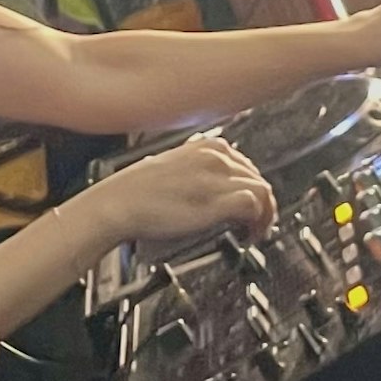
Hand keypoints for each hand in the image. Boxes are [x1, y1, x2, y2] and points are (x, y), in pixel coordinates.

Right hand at [96, 137, 275, 249]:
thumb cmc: (137, 193)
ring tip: (252, 232)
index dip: (251, 190)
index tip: (249, 207)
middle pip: (257, 179)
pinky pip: (253, 205)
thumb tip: (212, 187)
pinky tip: (248, 234)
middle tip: (253, 225)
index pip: (247, 166)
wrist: (116, 204)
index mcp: (206, 146)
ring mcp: (217, 178)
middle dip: (261, 204)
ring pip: (262, 191)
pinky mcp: (215, 202)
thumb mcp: (172, 169)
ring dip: (264, 214)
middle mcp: (216, 157)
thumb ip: (196, 172)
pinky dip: (258, 221)